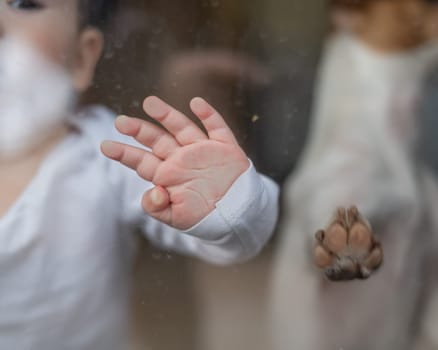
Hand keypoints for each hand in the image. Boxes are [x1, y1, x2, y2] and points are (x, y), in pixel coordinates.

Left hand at [101, 96, 249, 229]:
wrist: (238, 215)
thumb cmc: (205, 218)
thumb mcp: (178, 218)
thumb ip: (158, 207)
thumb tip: (151, 192)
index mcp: (168, 175)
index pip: (142, 162)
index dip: (124, 153)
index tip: (105, 146)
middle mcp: (182, 159)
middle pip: (157, 140)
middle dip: (140, 131)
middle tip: (121, 122)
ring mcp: (202, 150)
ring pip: (182, 128)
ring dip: (167, 116)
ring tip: (150, 103)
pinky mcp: (224, 147)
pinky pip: (216, 127)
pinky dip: (208, 115)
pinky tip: (196, 103)